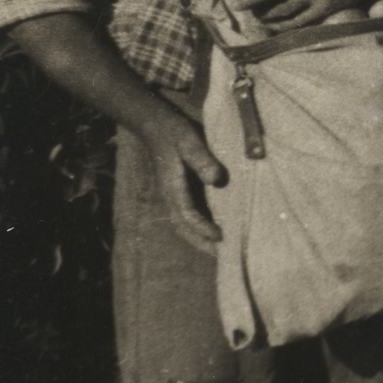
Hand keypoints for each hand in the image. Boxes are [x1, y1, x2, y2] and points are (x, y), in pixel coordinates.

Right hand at [136, 104, 226, 252]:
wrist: (156, 124)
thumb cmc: (173, 132)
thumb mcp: (189, 141)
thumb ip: (202, 159)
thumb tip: (217, 179)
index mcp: (173, 188)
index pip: (187, 216)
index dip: (203, 229)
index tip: (221, 238)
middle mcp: (173, 197)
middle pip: (185, 228)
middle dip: (204, 244)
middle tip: (226, 258)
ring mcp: (176, 196)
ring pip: (187, 225)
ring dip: (203, 239)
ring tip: (225, 252)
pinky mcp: (182, 191)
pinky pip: (192, 215)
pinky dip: (203, 227)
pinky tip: (220, 232)